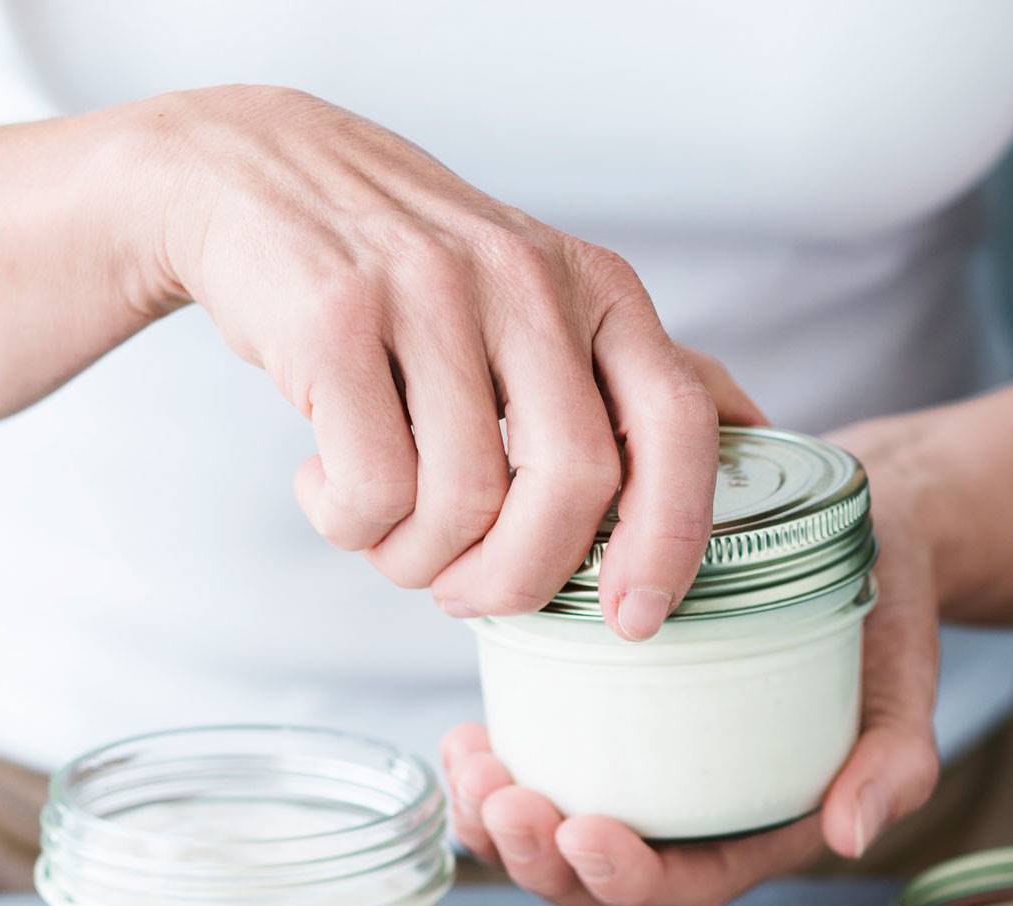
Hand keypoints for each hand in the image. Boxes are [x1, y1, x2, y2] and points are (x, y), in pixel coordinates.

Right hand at [137, 87, 738, 638]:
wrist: (260, 176)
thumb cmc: (415, 275)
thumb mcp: (542, 299)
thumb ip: (634, 372)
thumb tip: (752, 436)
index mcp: (597, 290)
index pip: (675, 425)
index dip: (671, 540)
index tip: (632, 621)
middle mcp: (528, 281)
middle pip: (572, 487)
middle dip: (521, 580)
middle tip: (467, 597)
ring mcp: (430, 291)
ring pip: (462, 503)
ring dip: (414, 560)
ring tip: (384, 532)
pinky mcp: (335, 318)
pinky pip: (369, 491)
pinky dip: (346, 525)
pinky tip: (325, 485)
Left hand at [442, 418, 941, 905]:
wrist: (851, 544)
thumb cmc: (879, 621)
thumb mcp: (901, 684)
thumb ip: (891, 763)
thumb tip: (850, 836)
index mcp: (755, 831)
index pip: (684, 884)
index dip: (625, 875)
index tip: (584, 830)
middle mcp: (688, 817)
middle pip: (597, 882)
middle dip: (538, 858)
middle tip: (505, 798)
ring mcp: (638, 775)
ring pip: (550, 840)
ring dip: (496, 822)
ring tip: (469, 765)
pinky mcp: (600, 725)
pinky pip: (536, 773)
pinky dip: (491, 771)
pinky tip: (465, 736)